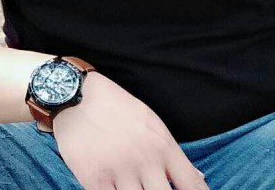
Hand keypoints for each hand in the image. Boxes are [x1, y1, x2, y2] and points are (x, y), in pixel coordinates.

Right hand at [52, 73, 208, 189]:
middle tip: (152, 188)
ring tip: (134, 187)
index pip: (192, 185)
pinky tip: (115, 189)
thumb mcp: (150, 121)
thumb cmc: (115, 107)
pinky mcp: (94, 179)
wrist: (75, 95)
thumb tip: (199, 178)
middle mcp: (145, 160)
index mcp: (163, 145)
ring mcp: (120, 171)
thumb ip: (172, 154)